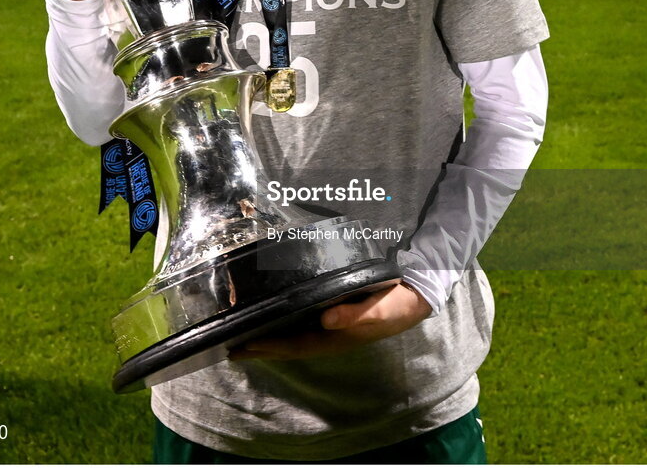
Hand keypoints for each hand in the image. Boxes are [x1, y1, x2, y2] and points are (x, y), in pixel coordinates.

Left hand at [229, 282, 430, 361]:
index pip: (295, 344)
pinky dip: (284, 327)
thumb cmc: (395, 303)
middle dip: (262, 348)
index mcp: (337, 337)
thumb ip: (353, 314)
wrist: (415, 298)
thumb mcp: (378, 308)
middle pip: (289, 345)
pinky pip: (302, 326)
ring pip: (294, 338)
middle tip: (232, 348)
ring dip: (270, 341)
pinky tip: (275, 321)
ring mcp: (332, 328)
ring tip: (245, 339)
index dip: (269, 347)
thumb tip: (325, 320)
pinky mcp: (335, 317)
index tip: (244, 346)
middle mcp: (330, 336)